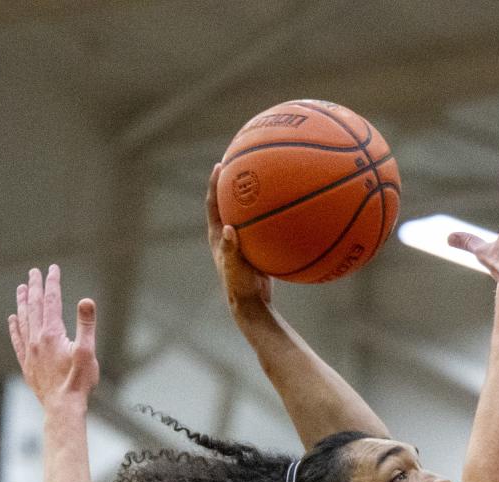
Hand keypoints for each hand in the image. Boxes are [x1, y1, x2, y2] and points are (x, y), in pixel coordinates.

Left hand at [8, 265, 98, 408]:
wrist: (62, 407)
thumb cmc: (78, 382)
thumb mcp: (88, 352)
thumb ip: (86, 325)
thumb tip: (86, 301)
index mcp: (53, 333)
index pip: (52, 301)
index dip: (52, 282)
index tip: (53, 269)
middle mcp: (37, 339)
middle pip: (34, 306)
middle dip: (34, 286)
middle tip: (34, 272)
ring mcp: (30, 351)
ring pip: (23, 320)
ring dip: (22, 302)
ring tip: (20, 288)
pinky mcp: (27, 364)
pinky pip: (17, 340)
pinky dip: (14, 327)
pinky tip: (13, 319)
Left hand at [207, 163, 271, 311]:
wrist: (252, 304)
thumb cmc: (240, 287)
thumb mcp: (235, 267)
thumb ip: (231, 249)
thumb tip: (229, 229)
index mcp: (218, 236)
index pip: (213, 203)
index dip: (215, 184)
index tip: (221, 164)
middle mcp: (227, 235)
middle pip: (228, 202)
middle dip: (233, 182)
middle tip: (241, 162)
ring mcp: (242, 241)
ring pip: (246, 213)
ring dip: (252, 197)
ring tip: (264, 178)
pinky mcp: (255, 248)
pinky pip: (262, 226)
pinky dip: (270, 216)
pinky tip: (285, 208)